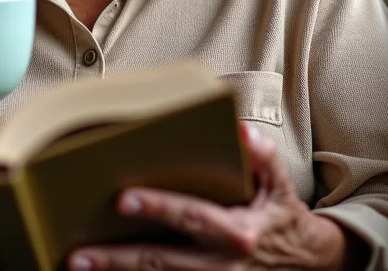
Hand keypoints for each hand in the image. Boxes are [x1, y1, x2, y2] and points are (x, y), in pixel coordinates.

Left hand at [68, 123, 351, 270]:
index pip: (191, 218)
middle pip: (164, 263)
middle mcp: (223, 266)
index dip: (158, 209)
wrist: (308, 263)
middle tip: (79, 254)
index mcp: (238, 232)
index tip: (122, 199)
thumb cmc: (281, 214)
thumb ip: (262, 156)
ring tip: (79, 267)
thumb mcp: (280, 183)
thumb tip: (240, 130)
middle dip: (120, 259)